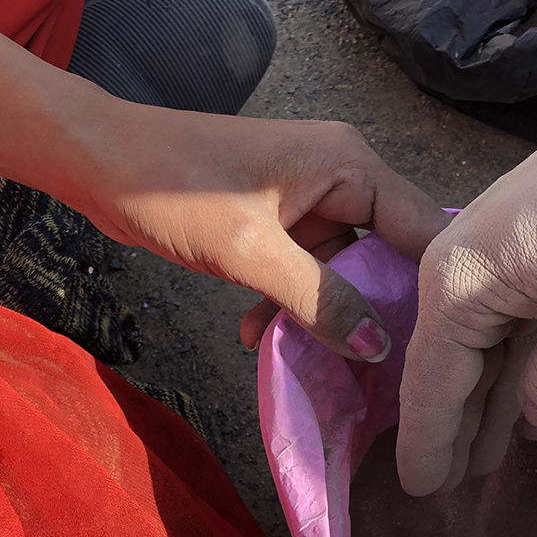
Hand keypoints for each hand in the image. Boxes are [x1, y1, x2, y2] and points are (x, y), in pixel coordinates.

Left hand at [76, 106, 450, 362]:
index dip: (434, 288)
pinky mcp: (280, 220)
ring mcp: (310, 198)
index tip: (437, 351)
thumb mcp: (250, 252)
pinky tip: (258, 336)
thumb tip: (376, 348)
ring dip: (323, 316)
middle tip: (380, 374)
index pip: (424, 229)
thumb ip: (318, 299)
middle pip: (389, 254)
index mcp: (350, 165)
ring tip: (313, 363)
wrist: (99, 161)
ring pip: (344, 270)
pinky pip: (305, 270)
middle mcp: (342, 176)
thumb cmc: (173, 189)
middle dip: (378, 312)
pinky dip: (288, 304)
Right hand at [393, 0, 536, 494]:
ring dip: (484, 411)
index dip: (426, 446)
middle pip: (449, 369)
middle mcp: (468, 270)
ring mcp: (509, 261)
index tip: (415, 498)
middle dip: (447, 433)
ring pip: (486, 355)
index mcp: (461, 281)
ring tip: (476, 473)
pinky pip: (519, 336)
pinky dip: (516, 379)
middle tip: (440, 501)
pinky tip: (518, 419)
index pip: (430, 384)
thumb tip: (534, 414)